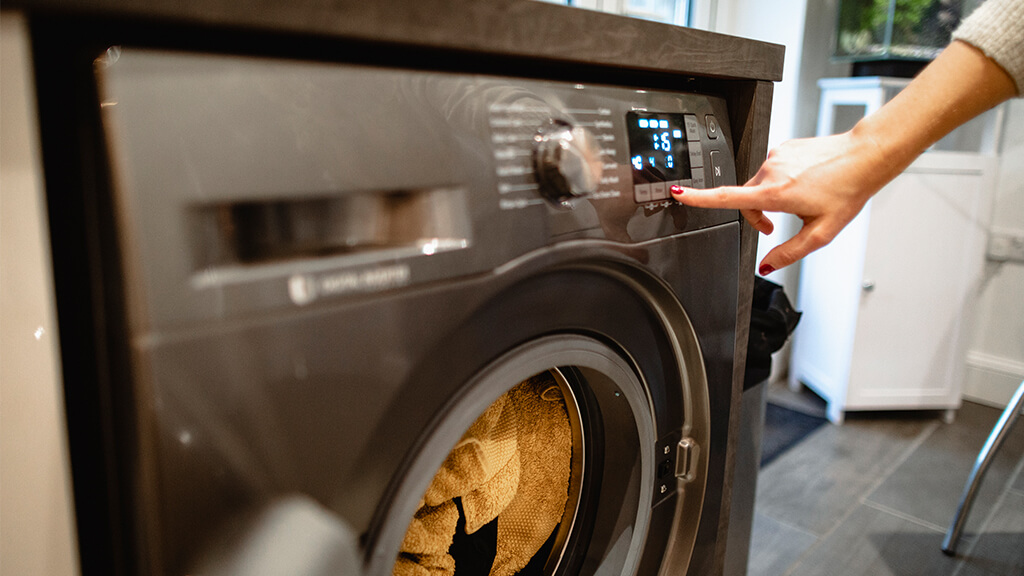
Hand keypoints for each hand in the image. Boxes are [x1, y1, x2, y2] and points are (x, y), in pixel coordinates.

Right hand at [671, 131, 889, 274]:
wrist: (865, 156)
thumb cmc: (848, 190)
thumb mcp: (821, 232)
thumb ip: (789, 253)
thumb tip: (767, 266)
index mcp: (776, 193)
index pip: (726, 198)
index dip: (698, 198)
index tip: (677, 193)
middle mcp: (771, 171)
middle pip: (745, 198)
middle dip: (756, 215)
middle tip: (775, 227)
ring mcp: (776, 156)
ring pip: (759, 185)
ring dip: (770, 198)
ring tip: (800, 201)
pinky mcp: (783, 147)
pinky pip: (772, 170)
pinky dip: (782, 181)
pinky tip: (805, 184)